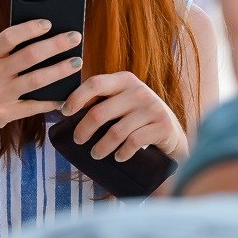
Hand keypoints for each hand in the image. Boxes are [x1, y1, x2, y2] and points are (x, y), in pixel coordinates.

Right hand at [0, 19, 81, 140]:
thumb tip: (37, 38)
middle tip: (75, 38)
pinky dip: (51, 102)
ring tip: (76, 63)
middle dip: (56, 45)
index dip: (31, 28)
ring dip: (60, 70)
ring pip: (37, 80)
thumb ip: (4, 52)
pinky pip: (34, 106)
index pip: (10, 36)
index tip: (49, 23)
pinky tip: (64, 97)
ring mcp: (0, 95)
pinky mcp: (5, 114)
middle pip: (30, 55)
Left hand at [62, 72, 187, 161]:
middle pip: (100, 112)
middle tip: (78, 140)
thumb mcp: (122, 101)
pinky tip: (118, 157)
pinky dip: (122, 153)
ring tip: (95, 155)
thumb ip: (102, 100)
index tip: (65, 112)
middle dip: (84, 130)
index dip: (76, 97)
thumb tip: (65, 108)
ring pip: (115, 132)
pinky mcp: (161, 126)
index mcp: (124, 80)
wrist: (172, 131)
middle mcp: (138, 90)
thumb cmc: (137, 116)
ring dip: (101, 147)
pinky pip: (133, 142)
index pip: (95, 84)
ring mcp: (152, 108)